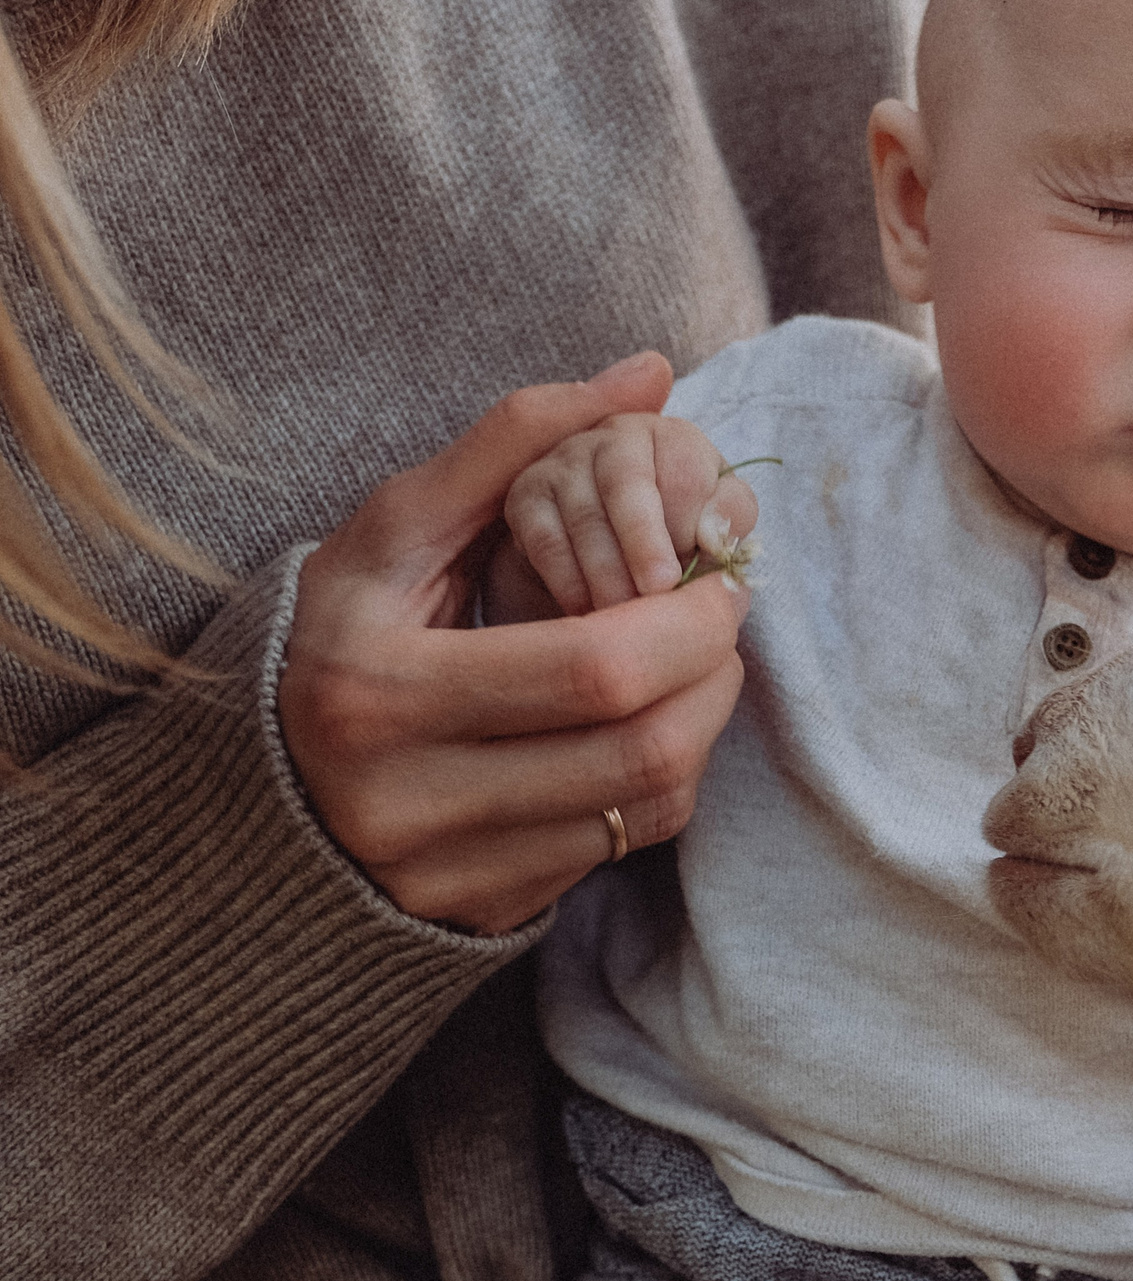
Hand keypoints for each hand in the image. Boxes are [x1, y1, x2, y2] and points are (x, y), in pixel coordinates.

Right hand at [279, 352, 752, 931]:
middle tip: (720, 615)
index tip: (714, 573)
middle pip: (642, 746)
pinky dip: (663, 777)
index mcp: (380, 691)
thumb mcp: (400, 527)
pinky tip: (643, 724)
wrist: (265, 781)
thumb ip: (517, 439)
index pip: (599, 669)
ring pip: (650, 802)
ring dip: (704, 721)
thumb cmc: (347, 628)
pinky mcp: (484, 910)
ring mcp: (446, 869)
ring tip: (693, 662)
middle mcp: (406, 799)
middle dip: (713, 670)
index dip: (691, 620)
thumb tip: (649, 370)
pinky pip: (627, 845)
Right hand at [491, 400, 759, 620]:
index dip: (689, 524)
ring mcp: (562, 464)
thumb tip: (715, 535)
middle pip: (626, 486)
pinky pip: (546, 543)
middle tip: (658, 591)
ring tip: (630, 616)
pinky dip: (569, 583)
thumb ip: (729, 517)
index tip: (696, 568)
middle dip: (644, 544)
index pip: (682, 470)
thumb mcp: (718, 513)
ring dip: (608, 574)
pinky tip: (590, 613)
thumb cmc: (680, 523)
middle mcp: (611, 438)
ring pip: (584, 519)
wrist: (613, 538)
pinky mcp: (526, 498)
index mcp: (670, 437)